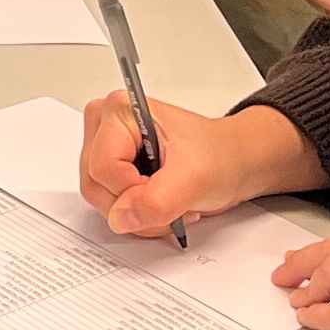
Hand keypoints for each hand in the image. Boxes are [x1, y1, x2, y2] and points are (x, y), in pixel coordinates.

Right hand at [72, 88, 273, 241]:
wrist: (233, 162)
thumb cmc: (219, 155)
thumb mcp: (194, 178)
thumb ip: (155, 200)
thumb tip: (120, 218)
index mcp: (120, 111)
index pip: (103, 167)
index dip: (133, 191)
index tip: (167, 191)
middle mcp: (105, 125)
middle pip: (95, 184)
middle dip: (135, 207)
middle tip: (172, 204)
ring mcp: (105, 148)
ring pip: (99, 198)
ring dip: (136, 215)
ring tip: (169, 205)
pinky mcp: (112, 168)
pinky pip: (108, 204)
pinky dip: (135, 215)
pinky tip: (160, 206)